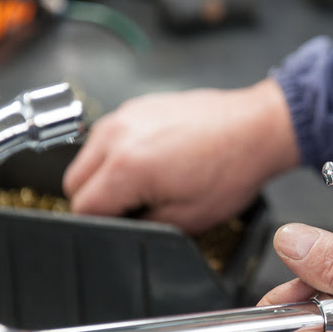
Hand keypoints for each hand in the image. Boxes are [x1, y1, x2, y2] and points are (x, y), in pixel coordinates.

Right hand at [63, 79, 298, 233]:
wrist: (258, 128)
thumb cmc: (233, 168)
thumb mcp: (189, 218)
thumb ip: (143, 225)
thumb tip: (122, 225)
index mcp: (126, 166)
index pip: (82, 207)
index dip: (100, 224)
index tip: (122, 225)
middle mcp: (118, 135)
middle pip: (75, 181)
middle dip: (98, 199)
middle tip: (135, 207)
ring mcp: (126, 115)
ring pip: (88, 156)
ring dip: (106, 174)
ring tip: (148, 181)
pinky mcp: (137, 106)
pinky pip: (110, 136)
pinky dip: (120, 151)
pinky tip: (154, 159)